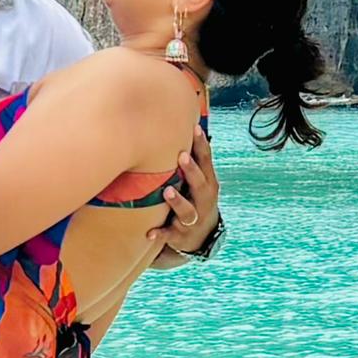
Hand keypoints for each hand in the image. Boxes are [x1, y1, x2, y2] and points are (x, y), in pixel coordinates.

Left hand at [154, 119, 223, 263]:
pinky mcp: (180, 235)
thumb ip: (192, 158)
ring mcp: (193, 219)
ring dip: (178, 201)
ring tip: (168, 191)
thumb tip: (181, 121)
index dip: (202, 146)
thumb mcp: (200, 180)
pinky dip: (160, 234)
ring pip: (187, 211)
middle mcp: (203, 200)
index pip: (206, 162)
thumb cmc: (196, 197)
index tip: (195, 129)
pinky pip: (170, 235)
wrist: (202, 236)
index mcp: (208, 183)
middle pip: (200, 184)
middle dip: (192, 171)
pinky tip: (149, 233)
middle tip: (182, 156)